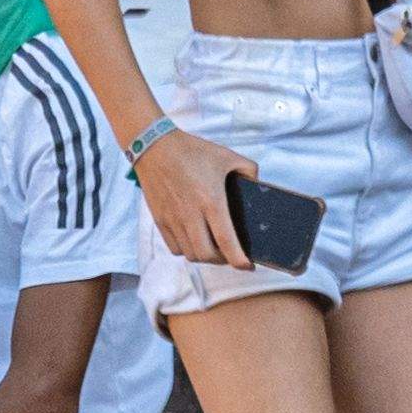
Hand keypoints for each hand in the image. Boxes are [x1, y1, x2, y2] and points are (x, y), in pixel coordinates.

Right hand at [134, 122, 249, 270]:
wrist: (154, 146)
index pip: (226, 241)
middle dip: (222, 261)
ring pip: (190, 254)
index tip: (247, 265)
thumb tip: (256, 185)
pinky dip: (187, 250)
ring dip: (205, 256)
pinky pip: (174, 248)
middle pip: (206, 255)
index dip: (238, 260)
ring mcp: (173, 219)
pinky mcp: (160, 219)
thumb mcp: (226, 155)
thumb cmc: (191, 151)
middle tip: (231, 254)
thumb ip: (249, 170)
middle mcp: (190, 214)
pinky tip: (194, 240)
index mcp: (211, 200)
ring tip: (213, 248)